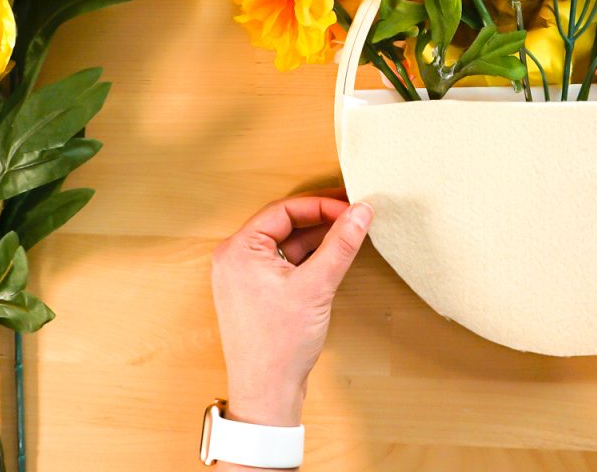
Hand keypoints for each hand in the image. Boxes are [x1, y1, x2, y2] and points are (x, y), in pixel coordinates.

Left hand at [211, 194, 372, 428]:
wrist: (266, 393)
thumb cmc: (279, 345)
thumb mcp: (316, 286)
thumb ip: (341, 244)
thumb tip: (361, 211)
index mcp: (238, 250)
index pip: (283, 210)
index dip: (321, 204)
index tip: (351, 207)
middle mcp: (235, 259)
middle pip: (284, 224)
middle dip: (321, 219)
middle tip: (354, 215)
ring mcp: (244, 277)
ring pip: (287, 245)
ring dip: (317, 239)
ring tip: (350, 235)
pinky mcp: (256, 293)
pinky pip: (285, 264)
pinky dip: (309, 259)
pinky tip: (334, 258)